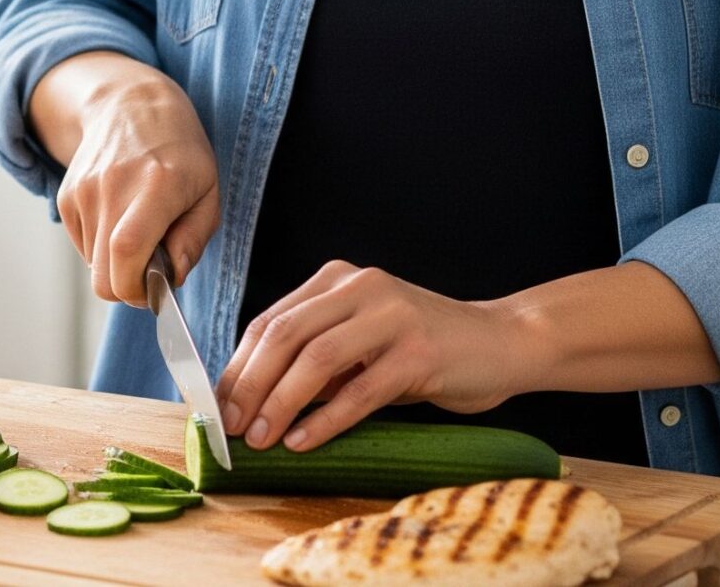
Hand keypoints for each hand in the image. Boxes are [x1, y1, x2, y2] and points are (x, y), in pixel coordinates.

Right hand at [39, 55, 220, 307]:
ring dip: (117, 263)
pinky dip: (101, 247)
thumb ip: (193, 240)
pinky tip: (119, 218)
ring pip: (93, 267)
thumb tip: (171, 279)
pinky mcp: (66, 197)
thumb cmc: (180, 153)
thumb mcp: (208, 192)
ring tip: (138, 230)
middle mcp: (113, 187)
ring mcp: (83, 191)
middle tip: (151, 271)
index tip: (158, 289)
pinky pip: (82, 247)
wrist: (130, 105)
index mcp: (156, 186)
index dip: (138, 288)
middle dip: (128, 288)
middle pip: (103, 276)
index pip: (128, 252)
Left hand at [215, 261, 530, 453]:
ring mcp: (392, 316)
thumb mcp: (362, 344)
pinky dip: (325, 419)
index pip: (271, 320)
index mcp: (339, 279)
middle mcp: (362, 287)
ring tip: (260, 439)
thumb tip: (252, 402)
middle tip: (231, 427)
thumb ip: (315, 360)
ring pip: (317, 359)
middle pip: (285, 334)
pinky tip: (303, 440)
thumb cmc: (424, 350)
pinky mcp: (419, 351)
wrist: (502, 343)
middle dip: (250, 385)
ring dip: (281, 403)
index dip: (239, 364)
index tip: (217, 405)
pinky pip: (360, 390)